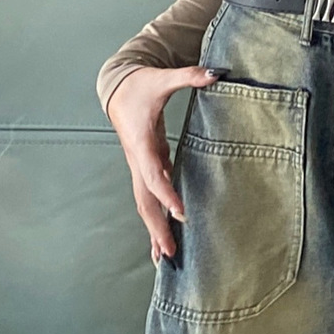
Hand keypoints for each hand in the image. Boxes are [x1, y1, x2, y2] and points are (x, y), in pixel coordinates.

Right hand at [102, 63, 222, 264]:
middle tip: (170, 254)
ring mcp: (140, 168)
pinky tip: (165, 241)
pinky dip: (157, 221)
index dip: (166, 194)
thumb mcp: (163, 78)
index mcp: (141, 143)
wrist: (117, 88)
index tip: (181, 212)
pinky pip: (150, 201)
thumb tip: (216, 72)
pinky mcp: (146, 169)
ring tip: (164, 260)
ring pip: (145, 206)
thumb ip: (189, 75)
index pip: (154, 174)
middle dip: (156, 228)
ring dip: (154, 232)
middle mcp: (138, 161)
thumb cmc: (141, 85)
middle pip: (145, 201)